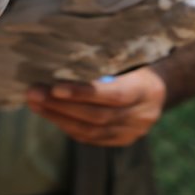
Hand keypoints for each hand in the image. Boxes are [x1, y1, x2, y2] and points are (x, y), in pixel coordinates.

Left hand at [25, 67, 166, 146]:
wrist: (160, 86)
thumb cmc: (136, 62)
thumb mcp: (128, 56)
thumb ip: (104, 59)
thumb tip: (63, 53)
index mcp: (146, 89)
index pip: (113, 95)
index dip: (83, 93)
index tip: (54, 87)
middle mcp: (143, 115)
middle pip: (97, 116)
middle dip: (61, 106)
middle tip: (34, 93)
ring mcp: (134, 131)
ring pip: (91, 131)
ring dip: (58, 118)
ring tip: (35, 104)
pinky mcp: (123, 140)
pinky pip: (92, 139)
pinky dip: (68, 127)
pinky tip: (51, 115)